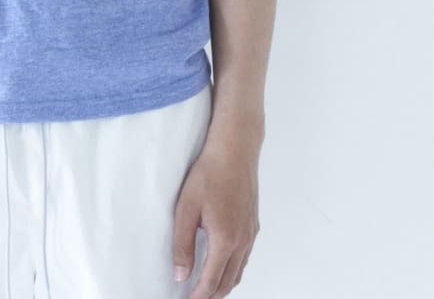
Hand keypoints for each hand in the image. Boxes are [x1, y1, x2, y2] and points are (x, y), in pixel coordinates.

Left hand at [171, 134, 260, 298]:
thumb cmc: (209, 173)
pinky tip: (223, 263)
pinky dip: (233, 268)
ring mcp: (251, 233)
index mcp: (226, 240)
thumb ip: (182, 244)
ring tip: (207, 287)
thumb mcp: (186, 208)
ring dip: (224, 283)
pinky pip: (245, 256)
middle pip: (229, 282)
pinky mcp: (253, 224)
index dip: (199, 296)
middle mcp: (243, 241)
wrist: (234, 150)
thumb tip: (180, 274)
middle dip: (212, 295)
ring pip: (239, 270)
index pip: (211, 281)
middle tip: (196, 297)